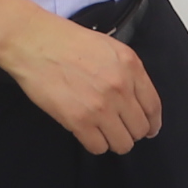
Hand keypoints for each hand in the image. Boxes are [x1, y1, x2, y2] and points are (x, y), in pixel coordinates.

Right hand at [0, 14, 162, 155]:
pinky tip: (86, 133)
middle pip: (139, 129)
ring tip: (102, 132)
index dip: (152, 123)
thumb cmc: (66, 40)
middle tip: (118, 128)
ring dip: (113, 141)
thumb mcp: (109, 47)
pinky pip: (98, 147)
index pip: (153, 107)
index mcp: (131, 66)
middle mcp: (120, 88)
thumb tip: (135, 99)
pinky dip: (94, 144)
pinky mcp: (78, 120)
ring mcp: (100, 106)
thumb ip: (127, 71)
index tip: (148, 129)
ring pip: (122, 143)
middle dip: (130, 132)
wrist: (33, 42)